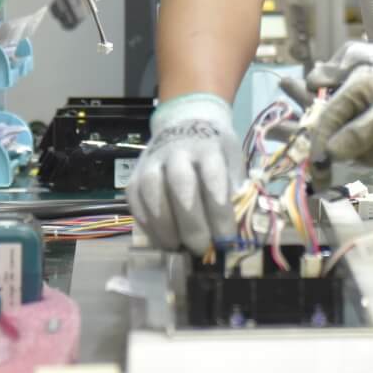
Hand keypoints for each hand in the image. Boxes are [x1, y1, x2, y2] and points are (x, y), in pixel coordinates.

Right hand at [127, 93, 243, 255]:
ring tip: (178, 248)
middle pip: (181, 185)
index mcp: (208, 147)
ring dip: (165, 225)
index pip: (213, 178)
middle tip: (202, 248)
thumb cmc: (215, 150)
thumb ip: (235, 190)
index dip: (219, 212)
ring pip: (153, 192)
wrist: (186, 123)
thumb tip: (238, 228)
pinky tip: (161, 241)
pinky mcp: (134, 176)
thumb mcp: (233, 161)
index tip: (226, 239)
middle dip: (192, 223)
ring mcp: (152, 162)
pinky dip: (147, 225)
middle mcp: (177, 151)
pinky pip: (136, 202)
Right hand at [306, 67, 372, 169]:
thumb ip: (360, 133)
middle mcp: (361, 101)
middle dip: (358, 152)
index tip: (318, 170)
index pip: (328, 116)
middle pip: (339, 136)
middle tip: (364, 164)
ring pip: (357, 150)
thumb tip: (330, 152)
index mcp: (358, 86)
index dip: (320, 143)